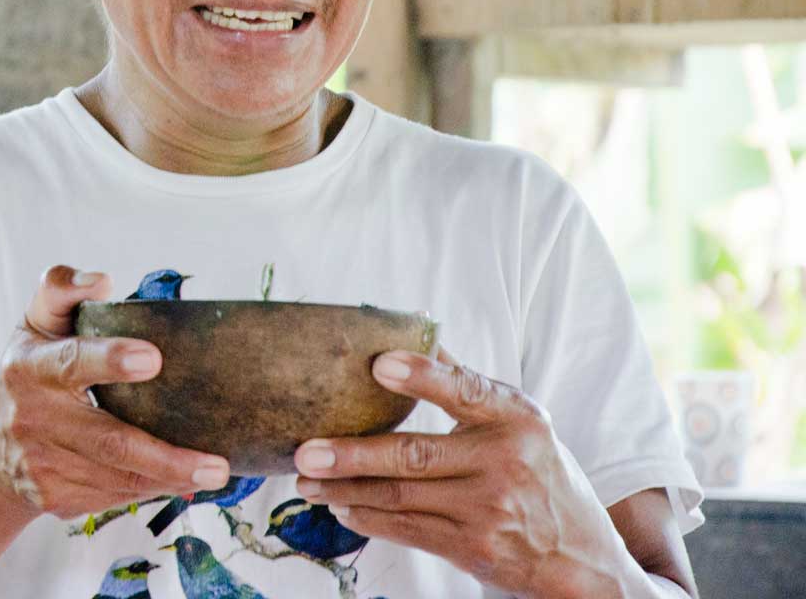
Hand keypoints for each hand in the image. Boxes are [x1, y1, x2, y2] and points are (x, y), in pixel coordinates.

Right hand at [0, 265, 231, 520]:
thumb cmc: (29, 371)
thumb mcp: (37, 323)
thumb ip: (62, 289)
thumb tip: (101, 281)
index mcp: (30, 367)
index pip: (72, 362)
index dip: (110, 360)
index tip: (154, 359)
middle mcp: (34, 419)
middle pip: (109, 442)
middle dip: (165, 456)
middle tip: (215, 464)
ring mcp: (43, 466)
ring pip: (118, 477)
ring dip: (169, 479)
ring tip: (213, 474)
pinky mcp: (56, 498)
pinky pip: (114, 496)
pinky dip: (150, 489)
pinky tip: (178, 480)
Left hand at [292, 348, 629, 597]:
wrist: (581, 556)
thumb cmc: (541, 472)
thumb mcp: (520, 421)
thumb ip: (468, 384)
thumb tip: (420, 332)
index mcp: (516, 418)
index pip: (466, 389)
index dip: (422, 376)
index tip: (380, 364)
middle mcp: (505, 463)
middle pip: (414, 455)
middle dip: (352, 454)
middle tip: (306, 451)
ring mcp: (488, 511)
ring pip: (400, 497)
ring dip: (345, 488)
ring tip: (307, 479)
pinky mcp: (472, 549)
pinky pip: (406, 529)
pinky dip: (367, 517)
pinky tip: (340, 504)